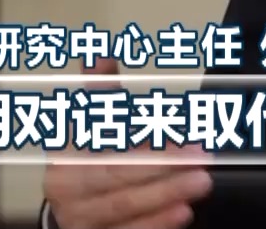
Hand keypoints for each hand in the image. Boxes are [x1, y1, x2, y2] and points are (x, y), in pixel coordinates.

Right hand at [42, 57, 212, 228]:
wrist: (72, 213)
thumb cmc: (87, 162)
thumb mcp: (90, 125)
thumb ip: (100, 93)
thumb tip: (100, 53)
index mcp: (65, 158)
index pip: (104, 147)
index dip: (138, 140)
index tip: (174, 131)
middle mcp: (68, 192)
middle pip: (115, 180)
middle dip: (160, 169)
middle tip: (200, 159)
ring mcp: (83, 221)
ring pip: (124, 210)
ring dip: (164, 197)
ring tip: (199, 183)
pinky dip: (157, 225)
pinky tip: (182, 213)